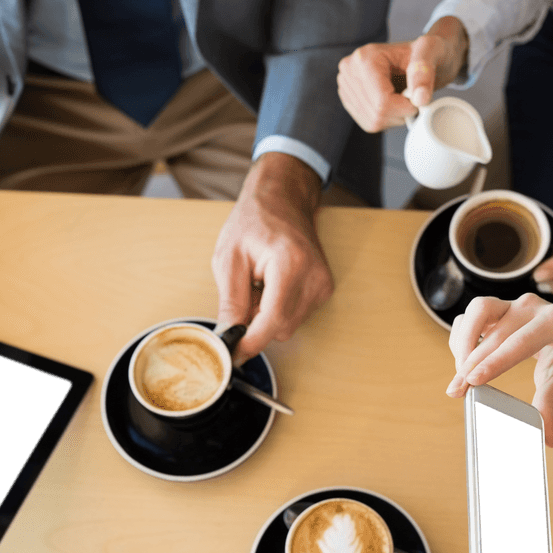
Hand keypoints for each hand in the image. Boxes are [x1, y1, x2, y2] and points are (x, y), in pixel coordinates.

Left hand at [212, 153, 333, 362]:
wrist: (282, 199)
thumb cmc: (255, 220)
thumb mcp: (229, 258)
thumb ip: (230, 302)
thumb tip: (228, 337)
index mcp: (290, 264)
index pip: (273, 320)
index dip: (251, 341)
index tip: (233, 353)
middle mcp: (314, 277)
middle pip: (280, 328)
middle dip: (256, 322)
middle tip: (243, 293)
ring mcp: (322, 285)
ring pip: (288, 325)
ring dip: (267, 315)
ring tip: (258, 284)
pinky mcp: (324, 290)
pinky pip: (296, 316)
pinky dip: (278, 309)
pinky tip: (272, 285)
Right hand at [336, 17, 468, 132]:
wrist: (417, 55)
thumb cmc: (424, 51)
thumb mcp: (431, 51)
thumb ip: (425, 71)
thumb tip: (420, 98)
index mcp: (365, 58)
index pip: (382, 101)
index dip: (405, 106)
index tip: (418, 97)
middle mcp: (348, 71)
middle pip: (376, 113)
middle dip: (400, 112)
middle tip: (412, 97)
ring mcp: (345, 86)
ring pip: (372, 121)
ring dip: (395, 117)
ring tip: (403, 98)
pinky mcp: (348, 99)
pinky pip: (369, 123)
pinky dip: (386, 119)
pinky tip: (394, 103)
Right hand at [446, 293, 552, 445]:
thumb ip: (550, 407)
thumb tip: (548, 441)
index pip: (518, 343)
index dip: (492, 363)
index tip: (472, 381)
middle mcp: (531, 307)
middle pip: (493, 333)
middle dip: (470, 363)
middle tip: (456, 391)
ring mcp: (513, 303)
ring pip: (476, 312)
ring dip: (462, 342)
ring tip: (461, 374)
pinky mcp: (500, 305)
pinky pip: (471, 316)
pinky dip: (463, 337)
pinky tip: (464, 360)